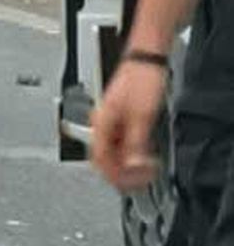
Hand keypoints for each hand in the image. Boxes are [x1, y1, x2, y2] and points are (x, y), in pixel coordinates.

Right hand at [91, 60, 169, 191]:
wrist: (145, 61)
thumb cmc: (140, 80)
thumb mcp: (141, 118)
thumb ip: (135, 145)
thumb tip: (132, 168)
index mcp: (99, 123)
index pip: (99, 159)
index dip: (114, 176)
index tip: (129, 184)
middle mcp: (99, 123)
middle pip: (103, 158)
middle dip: (120, 172)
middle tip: (136, 182)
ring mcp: (108, 120)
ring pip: (111, 151)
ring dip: (126, 164)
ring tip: (142, 170)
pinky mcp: (118, 117)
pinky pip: (119, 143)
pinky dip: (129, 153)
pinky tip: (140, 156)